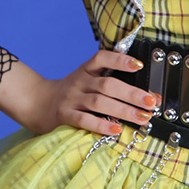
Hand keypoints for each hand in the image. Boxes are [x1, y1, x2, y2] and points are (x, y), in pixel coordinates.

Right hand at [0, 51, 160, 135]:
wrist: (38, 103)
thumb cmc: (71, 93)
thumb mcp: (85, 79)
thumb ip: (106, 80)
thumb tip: (141, 91)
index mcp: (86, 70)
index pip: (102, 58)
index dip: (120, 60)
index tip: (139, 65)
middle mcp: (79, 82)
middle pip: (107, 84)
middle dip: (132, 93)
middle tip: (151, 102)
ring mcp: (72, 99)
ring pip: (99, 102)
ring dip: (123, 110)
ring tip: (141, 118)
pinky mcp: (65, 116)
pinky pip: (84, 120)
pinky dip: (101, 125)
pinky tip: (116, 130)